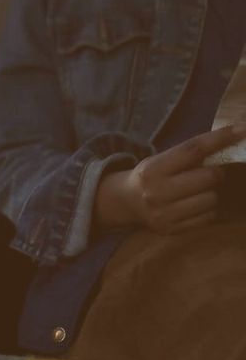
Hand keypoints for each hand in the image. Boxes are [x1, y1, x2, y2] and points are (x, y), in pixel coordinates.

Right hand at [95, 124, 245, 234]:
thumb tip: (231, 137)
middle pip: (209, 177)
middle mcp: (156, 192)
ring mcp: (164, 213)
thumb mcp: (162, 160)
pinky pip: (208, 217)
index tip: (241, 130)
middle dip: (215, 173)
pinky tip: (194, 206)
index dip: (220, 139)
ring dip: (211, 193)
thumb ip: (190, 154)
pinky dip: (207, 210)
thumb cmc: (151, 176)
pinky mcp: (171, 229)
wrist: (125, 203)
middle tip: (208, 174)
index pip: (193, 150)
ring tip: (197, 192)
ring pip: (212, 199)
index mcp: (153, 169)